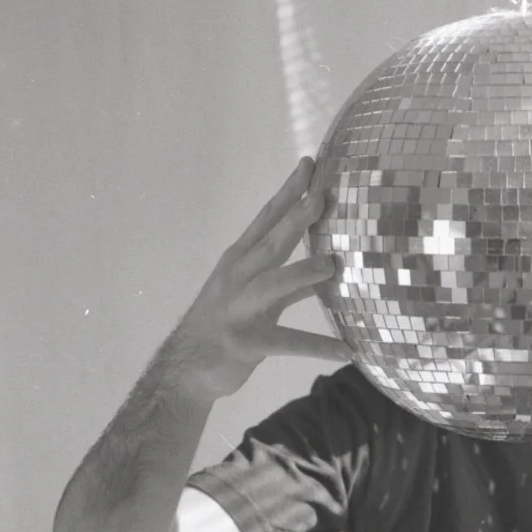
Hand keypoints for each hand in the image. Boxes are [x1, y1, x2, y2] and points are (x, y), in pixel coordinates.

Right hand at [168, 161, 337, 407]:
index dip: (288, 191)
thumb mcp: (256, 294)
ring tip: (332, 266)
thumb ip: (292, 278)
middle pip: (270, 242)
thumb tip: (332, 262)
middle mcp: (238, 278)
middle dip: (296, 218)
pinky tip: (346, 350)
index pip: (267, 218)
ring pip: (273, 286)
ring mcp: (239, 309)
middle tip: (322, 196)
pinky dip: (317, 347)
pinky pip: (286, 342)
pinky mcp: (246, 343)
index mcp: (239, 260)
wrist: (185, 367)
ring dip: (302, 274)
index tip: (310, 164)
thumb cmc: (225, 323)